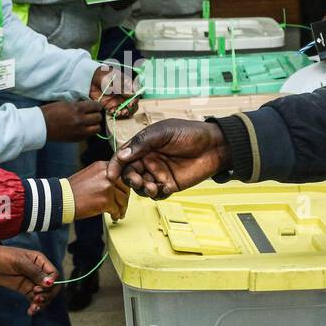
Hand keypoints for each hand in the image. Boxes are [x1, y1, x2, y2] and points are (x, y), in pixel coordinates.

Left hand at [0, 245, 58, 314]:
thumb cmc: (3, 257)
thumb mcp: (19, 263)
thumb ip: (34, 272)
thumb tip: (49, 283)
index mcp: (40, 261)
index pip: (54, 274)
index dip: (50, 284)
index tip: (38, 288)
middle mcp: (39, 272)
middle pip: (52, 287)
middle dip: (47, 295)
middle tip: (37, 299)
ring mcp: (32, 282)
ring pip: (44, 295)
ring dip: (42, 303)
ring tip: (34, 308)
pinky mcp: (25, 289)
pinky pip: (34, 299)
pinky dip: (35, 306)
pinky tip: (31, 311)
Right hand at [42, 99, 103, 140]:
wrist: (41, 126)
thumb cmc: (50, 112)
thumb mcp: (65, 103)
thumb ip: (77, 105)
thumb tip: (87, 105)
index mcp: (77, 109)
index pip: (95, 106)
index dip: (97, 106)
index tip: (96, 106)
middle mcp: (81, 120)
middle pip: (98, 117)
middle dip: (96, 115)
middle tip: (93, 114)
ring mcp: (80, 131)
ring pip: (97, 128)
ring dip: (95, 125)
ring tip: (90, 123)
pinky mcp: (77, 139)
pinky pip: (89, 135)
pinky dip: (89, 132)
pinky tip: (83, 129)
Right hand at [68, 160, 130, 219]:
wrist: (62, 198)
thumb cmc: (74, 189)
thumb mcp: (91, 174)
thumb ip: (105, 176)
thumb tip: (118, 186)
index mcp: (103, 166)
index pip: (122, 174)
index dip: (124, 185)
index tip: (124, 192)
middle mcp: (107, 175)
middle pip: (125, 187)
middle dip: (125, 198)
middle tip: (123, 205)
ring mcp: (107, 187)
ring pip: (123, 199)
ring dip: (122, 208)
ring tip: (119, 213)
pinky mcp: (106, 201)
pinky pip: (116, 209)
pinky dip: (116, 214)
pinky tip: (114, 216)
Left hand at [90, 65, 138, 116]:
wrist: (91, 78)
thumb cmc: (104, 75)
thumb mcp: (113, 79)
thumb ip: (122, 87)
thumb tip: (132, 95)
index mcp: (128, 87)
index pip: (136, 95)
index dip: (135, 101)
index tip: (131, 104)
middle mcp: (124, 95)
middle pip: (132, 104)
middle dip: (130, 109)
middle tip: (125, 111)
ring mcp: (118, 101)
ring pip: (125, 109)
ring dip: (124, 113)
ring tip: (119, 113)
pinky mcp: (110, 105)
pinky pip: (115, 112)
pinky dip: (115, 113)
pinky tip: (112, 112)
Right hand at [107, 119, 228, 199]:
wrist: (215, 146)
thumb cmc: (190, 133)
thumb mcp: (163, 132)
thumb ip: (142, 143)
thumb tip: (122, 155)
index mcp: (144, 146)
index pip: (123, 157)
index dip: (115, 165)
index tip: (111, 175)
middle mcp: (148, 160)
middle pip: (130, 173)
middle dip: (130, 179)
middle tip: (137, 180)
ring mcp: (158, 173)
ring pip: (141, 185)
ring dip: (142, 188)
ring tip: (151, 187)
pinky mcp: (169, 185)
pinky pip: (157, 193)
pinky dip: (155, 194)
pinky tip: (163, 189)